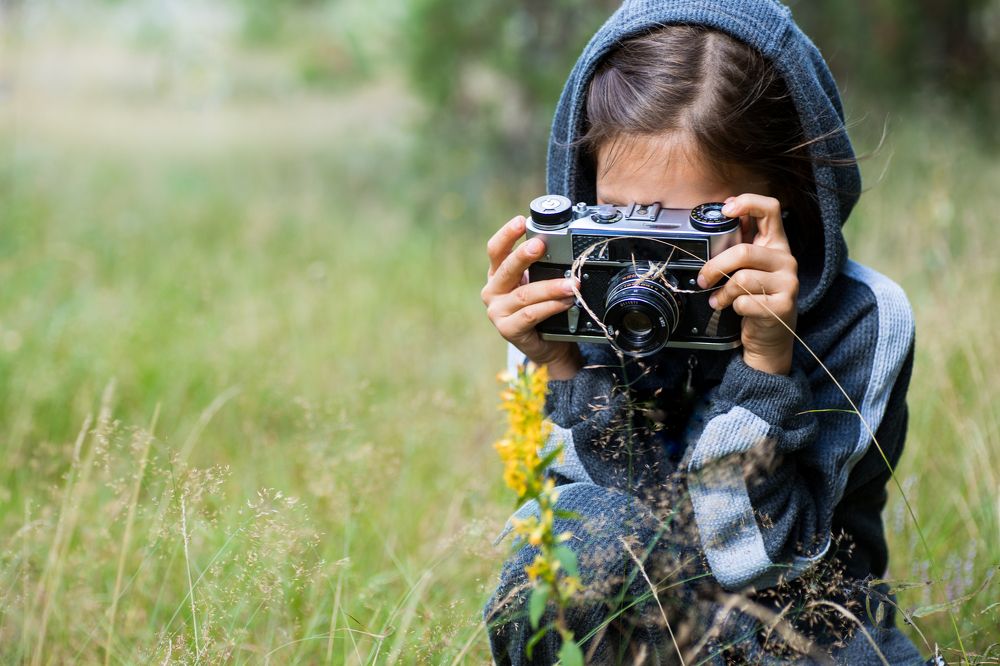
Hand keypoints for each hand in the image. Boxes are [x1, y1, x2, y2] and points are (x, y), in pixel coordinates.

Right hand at [481, 215, 582, 379]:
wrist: (548, 346)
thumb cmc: (543, 310)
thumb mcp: (538, 283)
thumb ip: (541, 267)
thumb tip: (561, 245)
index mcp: (498, 275)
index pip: (496, 250)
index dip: (507, 235)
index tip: (521, 221)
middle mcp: (493, 292)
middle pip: (506, 269)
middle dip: (524, 255)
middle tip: (540, 244)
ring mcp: (497, 312)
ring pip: (524, 294)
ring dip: (550, 286)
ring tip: (571, 283)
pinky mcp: (507, 330)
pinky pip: (531, 315)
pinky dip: (551, 306)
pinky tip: (566, 301)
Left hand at [697, 194, 798, 374]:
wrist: (769, 338)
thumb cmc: (756, 299)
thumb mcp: (751, 268)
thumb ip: (741, 244)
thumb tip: (723, 217)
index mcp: (777, 245)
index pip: (771, 209)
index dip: (747, 203)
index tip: (725, 210)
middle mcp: (786, 261)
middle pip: (744, 252)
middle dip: (715, 266)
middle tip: (703, 278)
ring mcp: (788, 283)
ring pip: (742, 279)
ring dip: (722, 292)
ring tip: (718, 299)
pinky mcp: (783, 306)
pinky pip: (745, 301)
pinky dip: (732, 307)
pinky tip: (734, 310)